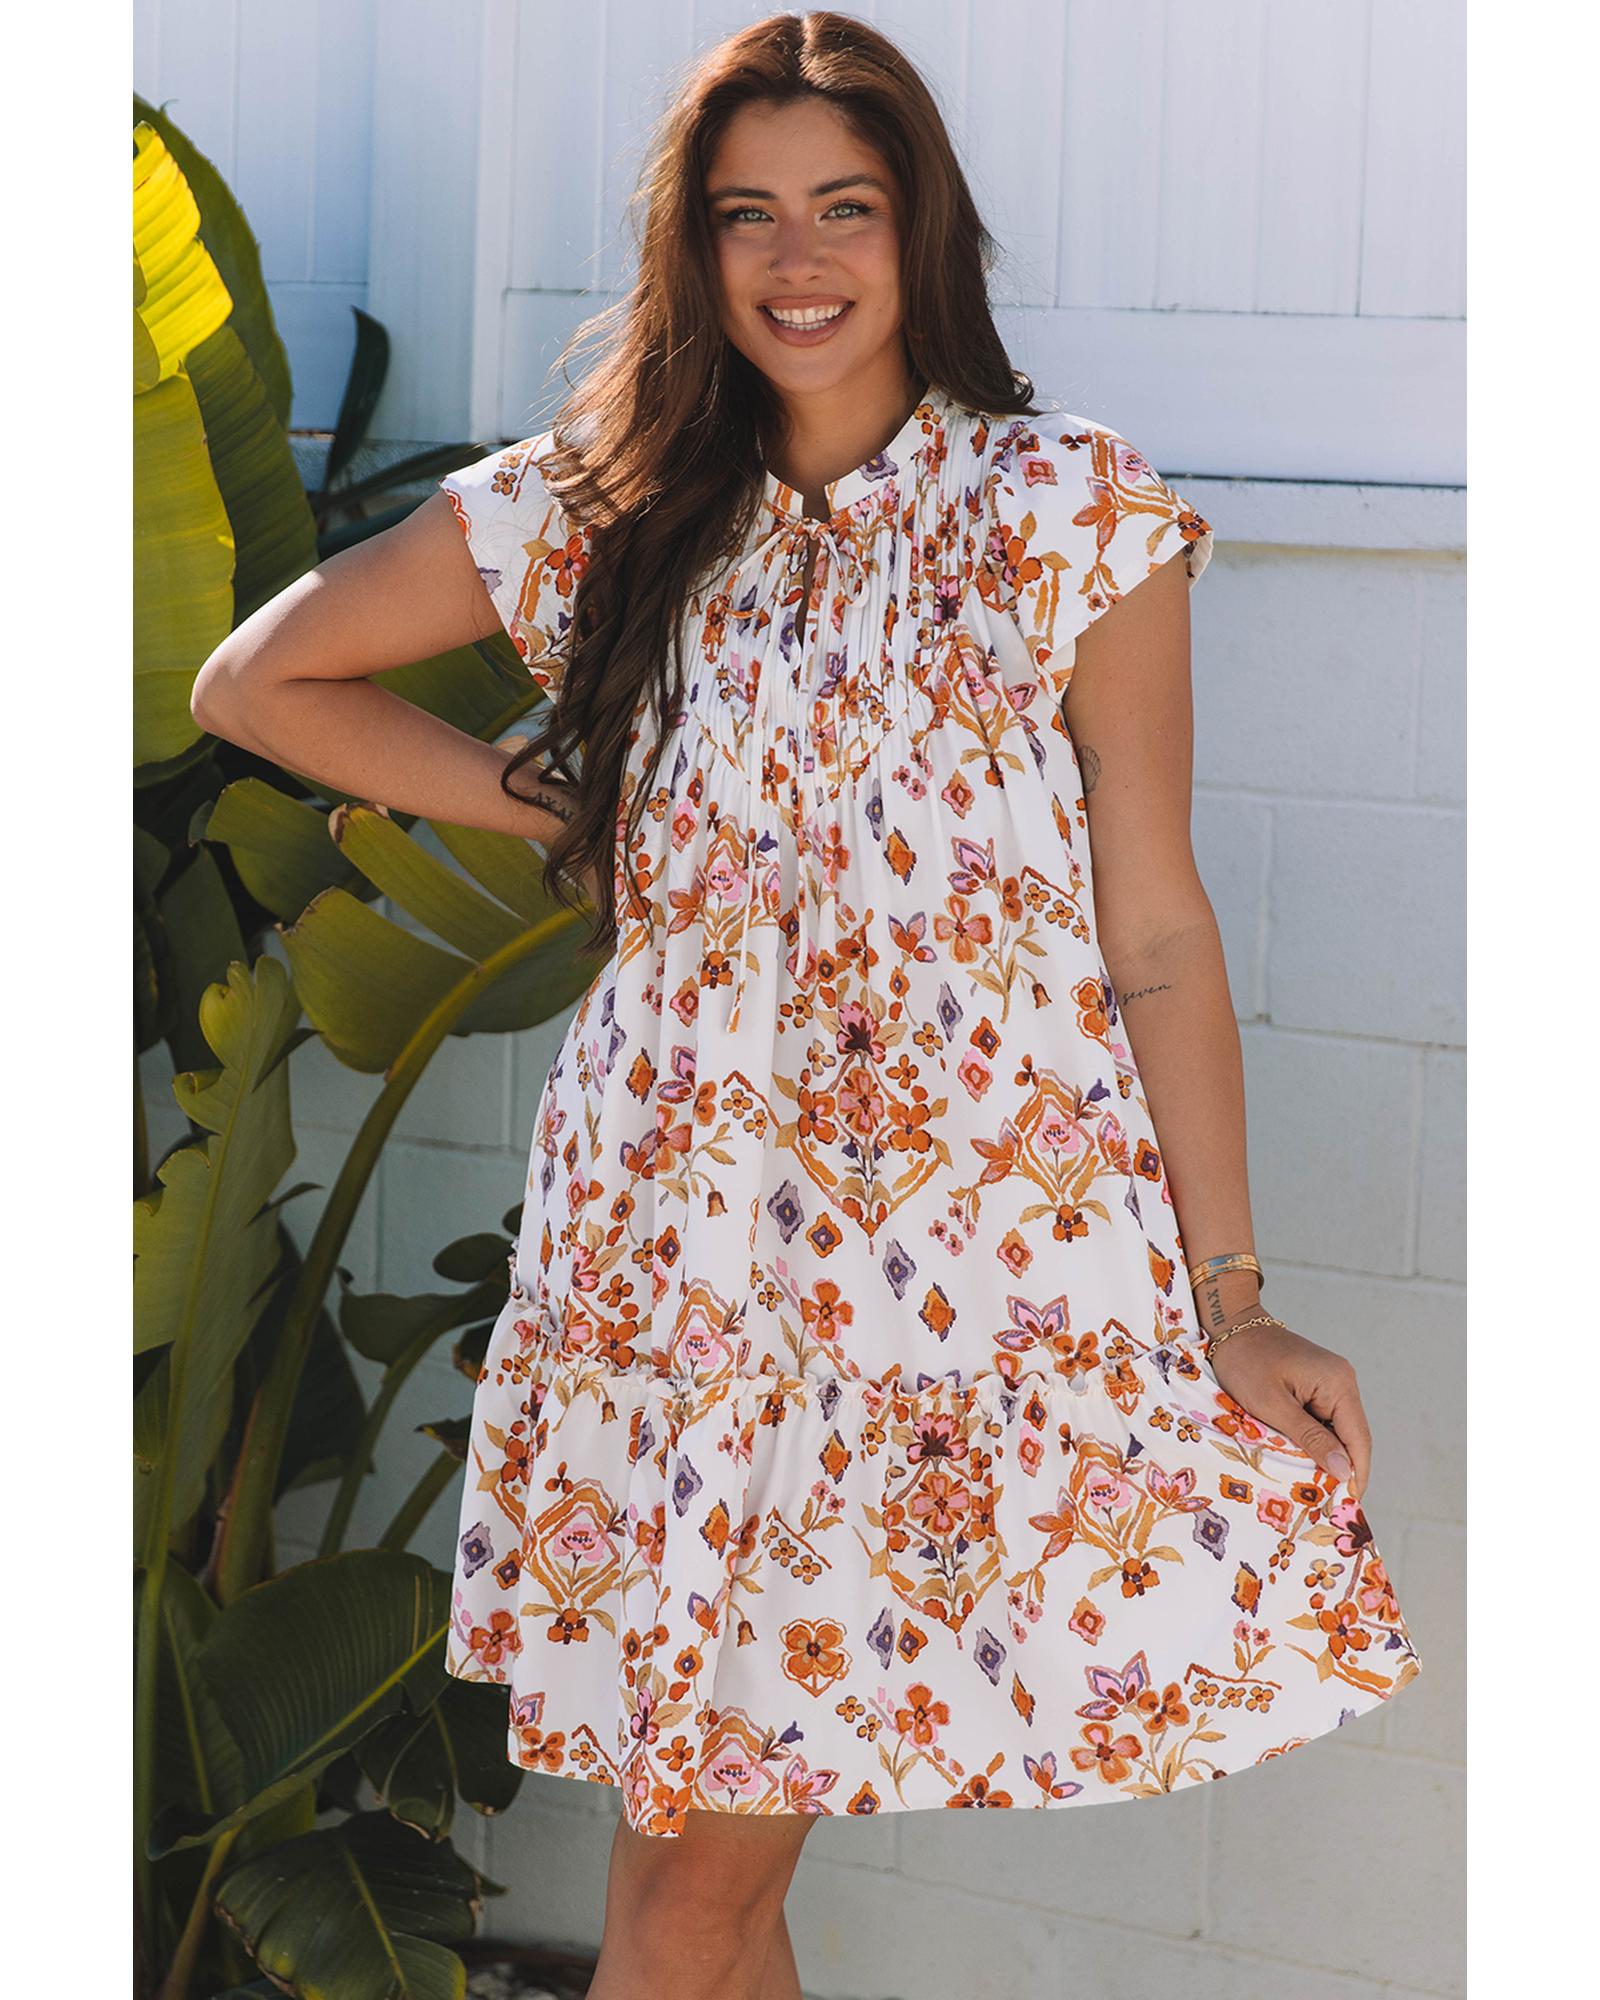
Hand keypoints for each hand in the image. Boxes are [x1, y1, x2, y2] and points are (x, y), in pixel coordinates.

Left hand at [1204, 1316, 1372, 1499]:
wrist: (1229, 1326)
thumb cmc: (1244, 1362)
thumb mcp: (1272, 1406)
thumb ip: (1310, 1438)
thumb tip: (1344, 1472)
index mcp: (1338, 1384)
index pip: (1358, 1440)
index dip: (1355, 1476)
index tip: (1345, 1508)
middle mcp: (1343, 1382)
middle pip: (1351, 1439)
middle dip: (1341, 1471)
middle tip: (1326, 1505)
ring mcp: (1331, 1384)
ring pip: (1337, 1433)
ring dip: (1326, 1458)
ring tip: (1313, 1491)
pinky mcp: (1317, 1387)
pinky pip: (1323, 1422)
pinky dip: (1314, 1442)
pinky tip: (1300, 1462)